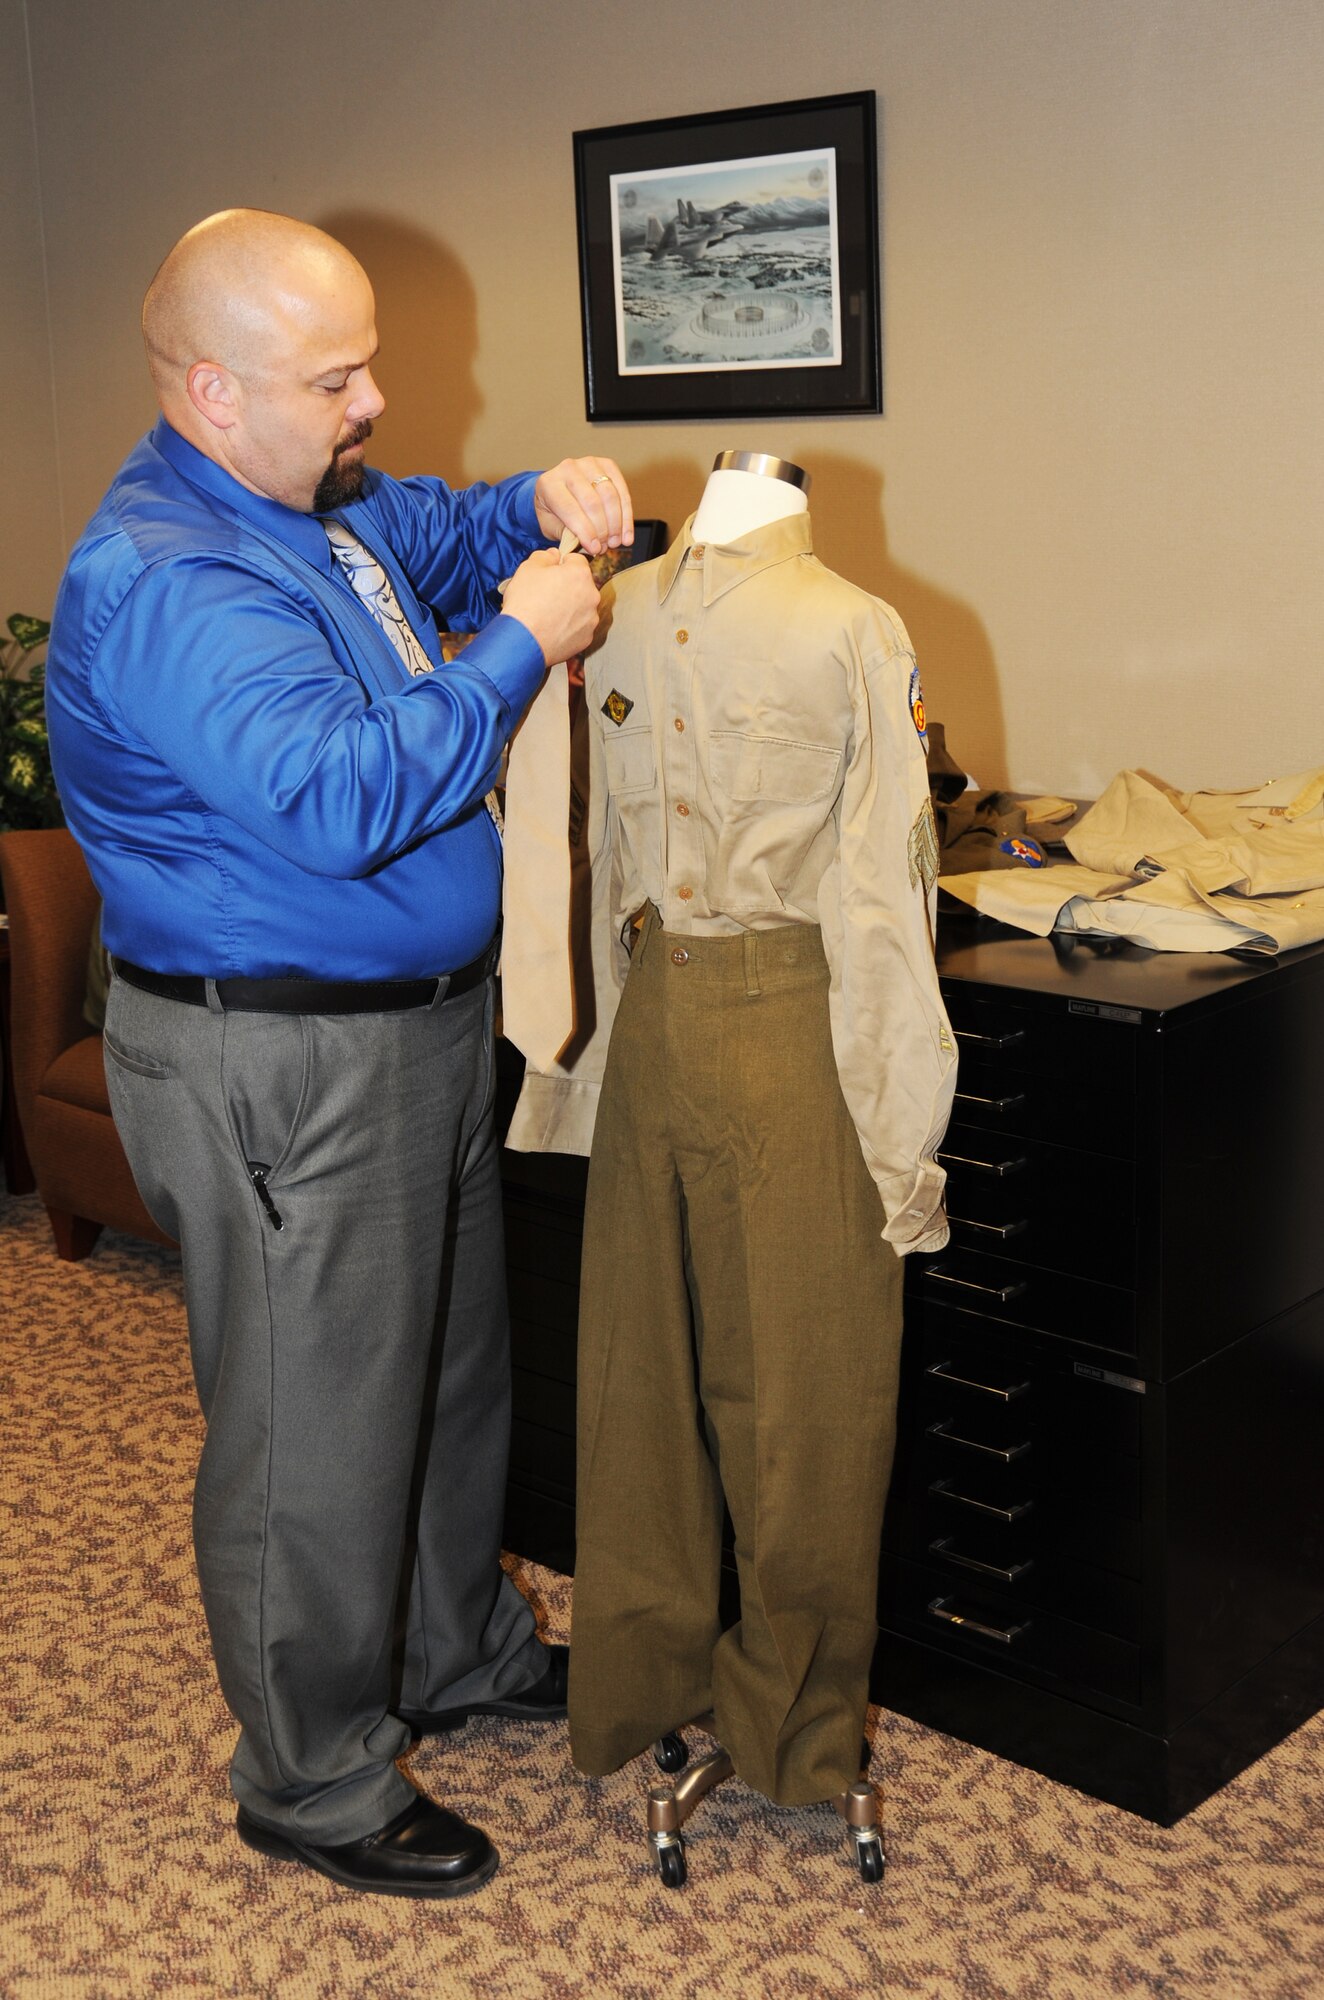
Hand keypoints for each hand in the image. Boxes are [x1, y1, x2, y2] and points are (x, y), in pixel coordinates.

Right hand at [500, 547, 601, 664]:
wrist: (522, 641)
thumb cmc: (525, 601)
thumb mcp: (528, 567)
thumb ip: (546, 556)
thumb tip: (555, 555)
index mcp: (580, 574)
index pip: (576, 560)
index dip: (561, 565)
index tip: (550, 574)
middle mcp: (592, 595)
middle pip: (581, 585)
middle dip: (567, 587)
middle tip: (546, 595)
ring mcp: (591, 619)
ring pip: (581, 606)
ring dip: (569, 607)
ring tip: (548, 614)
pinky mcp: (586, 638)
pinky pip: (579, 626)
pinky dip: (569, 626)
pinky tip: (552, 628)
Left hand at [534, 457, 633, 555]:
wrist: (558, 491)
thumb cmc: (553, 511)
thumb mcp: (551, 526)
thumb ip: (567, 534)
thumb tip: (591, 544)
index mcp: (549, 483)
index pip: (570, 508)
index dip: (585, 531)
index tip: (594, 548)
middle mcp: (568, 468)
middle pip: (592, 501)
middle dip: (602, 529)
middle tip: (605, 547)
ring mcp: (589, 463)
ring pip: (609, 495)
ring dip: (616, 523)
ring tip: (615, 542)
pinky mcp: (607, 465)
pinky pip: (622, 490)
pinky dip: (627, 515)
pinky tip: (627, 535)